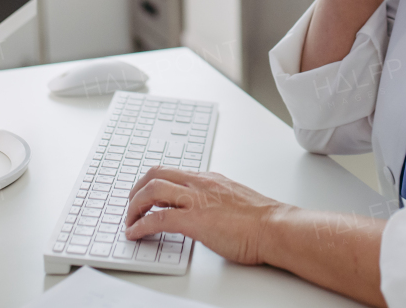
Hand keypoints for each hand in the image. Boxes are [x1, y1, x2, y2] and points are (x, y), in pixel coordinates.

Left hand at [123, 167, 289, 265]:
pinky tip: (135, 234)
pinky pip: (157, 219)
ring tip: (130, 220)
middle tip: (131, 205)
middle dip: (137, 190)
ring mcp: (196, 200)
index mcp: (210, 178)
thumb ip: (216, 200)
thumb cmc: (262, 219)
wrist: (275, 227)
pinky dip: (141, 226)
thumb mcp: (234, 200)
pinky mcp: (194, 220)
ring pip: (152, 191)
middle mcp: (200, 183)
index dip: (153, 181)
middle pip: (156, 175)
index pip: (172, 171)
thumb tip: (205, 212)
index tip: (145, 193)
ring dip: (134, 206)